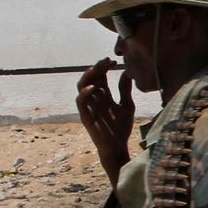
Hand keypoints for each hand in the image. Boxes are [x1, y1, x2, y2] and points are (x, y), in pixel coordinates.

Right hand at [76, 58, 134, 183]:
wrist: (117, 147)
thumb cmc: (121, 128)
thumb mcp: (127, 106)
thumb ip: (125, 90)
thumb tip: (127, 72)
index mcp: (104, 95)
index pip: (101, 76)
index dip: (104, 67)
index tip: (113, 60)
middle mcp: (94, 99)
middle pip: (91, 78)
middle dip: (97, 67)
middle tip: (107, 61)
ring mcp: (89, 107)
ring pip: (82, 86)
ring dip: (88, 76)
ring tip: (97, 68)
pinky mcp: (85, 116)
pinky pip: (80, 102)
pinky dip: (84, 93)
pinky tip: (93, 87)